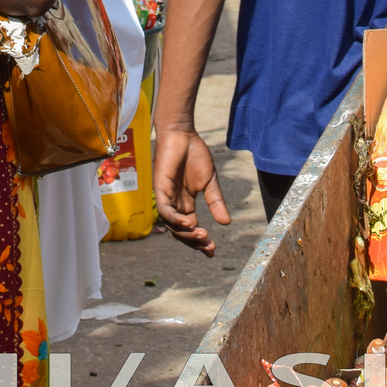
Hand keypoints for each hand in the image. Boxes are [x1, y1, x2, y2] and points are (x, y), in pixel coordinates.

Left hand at [153, 124, 230, 255]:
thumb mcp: (209, 182)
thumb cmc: (194, 154)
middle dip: (194, 242)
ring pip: (172, 224)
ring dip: (186, 233)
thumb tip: (226, 223)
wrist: (182, 134)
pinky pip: (165, 210)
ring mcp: (166, 197)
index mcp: (186, 203)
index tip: (212, 252)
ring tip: (202, 235)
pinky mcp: (160, 188)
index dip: (199, 242)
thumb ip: (216, 201)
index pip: (190, 228)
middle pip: (181, 231)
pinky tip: (188, 223)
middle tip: (209, 246)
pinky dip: (175, 219)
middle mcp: (175, 203)